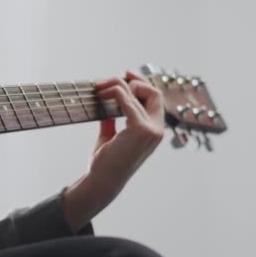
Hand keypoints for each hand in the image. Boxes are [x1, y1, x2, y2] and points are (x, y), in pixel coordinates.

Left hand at [62, 71, 164, 231]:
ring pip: (137, 93)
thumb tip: (105, 102)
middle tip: (108, 82)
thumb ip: (111, 119)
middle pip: (153, 91)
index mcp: (154, 131)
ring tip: (98, 89)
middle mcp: (157, 130)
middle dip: (133, 81)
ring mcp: (152, 129)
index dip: (141, 83)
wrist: (101, 181)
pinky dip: (114, 92)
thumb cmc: (104, 163)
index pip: (155, 99)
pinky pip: (127, 99)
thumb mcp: (110, 136)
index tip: (124, 75)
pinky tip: (101, 95)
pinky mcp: (140, 129)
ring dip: (115, 85)